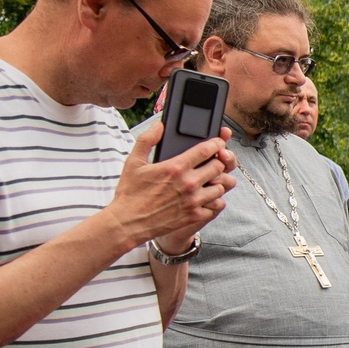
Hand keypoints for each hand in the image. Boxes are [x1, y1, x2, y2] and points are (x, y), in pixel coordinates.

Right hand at [114, 123, 233, 252]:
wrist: (127, 223)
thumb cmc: (130, 193)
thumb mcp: (133, 162)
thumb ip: (147, 139)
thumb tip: (159, 125)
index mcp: (175, 167)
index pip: (206, 149)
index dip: (217, 143)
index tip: (219, 142)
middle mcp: (188, 183)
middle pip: (218, 166)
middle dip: (219, 161)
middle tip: (215, 161)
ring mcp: (193, 201)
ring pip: (221, 187)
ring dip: (218, 181)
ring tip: (211, 180)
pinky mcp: (194, 216)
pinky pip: (217, 206)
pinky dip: (215, 201)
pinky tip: (207, 198)